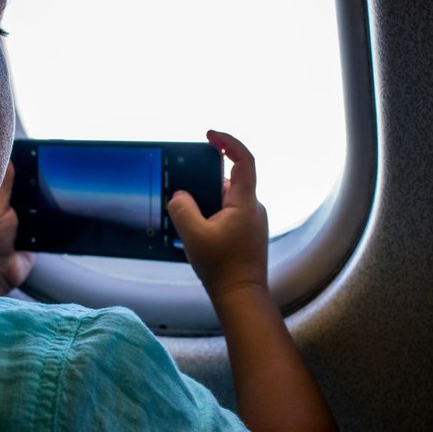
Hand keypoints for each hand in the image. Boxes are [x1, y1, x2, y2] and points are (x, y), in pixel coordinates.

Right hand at [167, 130, 268, 304]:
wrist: (242, 296)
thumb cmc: (222, 267)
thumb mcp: (193, 235)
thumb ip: (182, 209)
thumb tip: (180, 196)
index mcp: (244, 202)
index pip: (243, 160)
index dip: (228, 142)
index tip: (210, 135)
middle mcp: (253, 208)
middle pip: (229, 180)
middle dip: (205, 180)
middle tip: (185, 189)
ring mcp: (252, 221)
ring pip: (227, 199)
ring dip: (207, 202)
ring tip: (188, 219)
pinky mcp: (248, 234)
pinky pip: (229, 214)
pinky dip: (212, 215)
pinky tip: (197, 232)